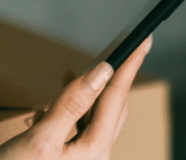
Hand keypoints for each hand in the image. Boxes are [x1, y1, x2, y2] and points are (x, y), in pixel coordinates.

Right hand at [0, 36, 152, 159]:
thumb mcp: (40, 139)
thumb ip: (71, 105)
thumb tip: (101, 72)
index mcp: (94, 150)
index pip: (116, 97)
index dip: (130, 65)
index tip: (144, 38)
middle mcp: (94, 155)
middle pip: (113, 107)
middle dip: (115, 76)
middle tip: (122, 47)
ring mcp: (81, 159)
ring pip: (95, 117)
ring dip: (91, 91)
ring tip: (82, 69)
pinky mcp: (66, 159)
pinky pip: (78, 127)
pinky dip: (71, 107)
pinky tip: (53, 100)